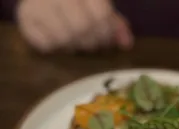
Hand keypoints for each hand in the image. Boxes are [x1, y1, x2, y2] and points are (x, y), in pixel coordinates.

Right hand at [17, 0, 133, 51]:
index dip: (106, 31)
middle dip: (92, 41)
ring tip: (75, 40)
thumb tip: (127, 44)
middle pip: (82, 27)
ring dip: (74, 45)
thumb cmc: (79, 3)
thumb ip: (114, 23)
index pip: (100, 14)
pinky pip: (46, 44)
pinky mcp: (25, 18)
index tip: (106, 37)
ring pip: (65, 38)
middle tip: (92, 42)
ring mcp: (38, 3)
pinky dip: (56, 47)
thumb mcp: (99, 7)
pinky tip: (59, 40)